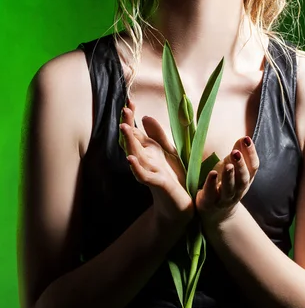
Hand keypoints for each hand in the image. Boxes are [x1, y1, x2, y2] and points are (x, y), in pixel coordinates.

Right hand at [119, 98, 193, 225]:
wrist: (179, 206)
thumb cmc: (173, 179)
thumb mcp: (169, 152)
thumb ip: (157, 135)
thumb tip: (144, 117)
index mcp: (149, 151)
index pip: (136, 131)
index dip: (132, 117)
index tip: (129, 101)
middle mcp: (146, 160)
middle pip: (133, 140)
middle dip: (128, 125)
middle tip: (124, 109)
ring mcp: (150, 172)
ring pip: (135, 155)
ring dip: (129, 142)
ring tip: (123, 128)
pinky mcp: (157, 184)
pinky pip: (143, 176)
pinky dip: (136, 168)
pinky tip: (130, 159)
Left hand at [195, 136, 259, 226]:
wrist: (217, 213)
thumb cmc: (225, 183)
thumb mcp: (233, 167)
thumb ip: (238, 153)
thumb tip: (244, 138)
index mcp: (246, 179)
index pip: (253, 167)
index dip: (251, 153)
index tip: (246, 139)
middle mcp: (238, 190)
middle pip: (243, 179)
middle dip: (241, 165)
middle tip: (236, 152)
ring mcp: (225, 198)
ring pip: (230, 188)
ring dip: (229, 176)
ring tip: (228, 165)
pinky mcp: (210, 202)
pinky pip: (212, 194)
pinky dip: (212, 184)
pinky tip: (212, 174)